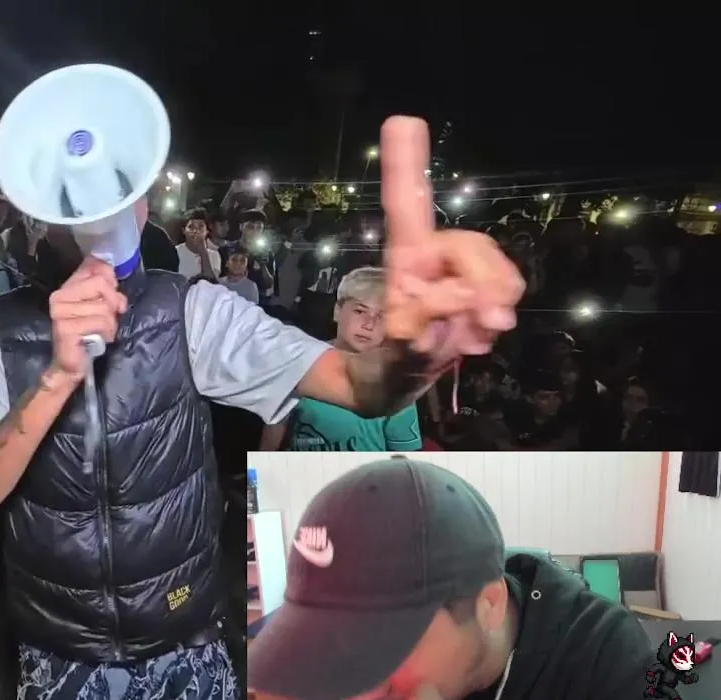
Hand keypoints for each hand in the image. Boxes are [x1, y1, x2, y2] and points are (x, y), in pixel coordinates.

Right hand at [48, 256, 127, 378]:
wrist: (71, 365)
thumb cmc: (87, 334)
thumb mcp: (99, 306)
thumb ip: (105, 288)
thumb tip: (111, 272)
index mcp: (66, 287)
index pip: (93, 267)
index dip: (109, 279)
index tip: (111, 296)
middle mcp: (59, 296)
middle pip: (100, 283)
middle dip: (112, 302)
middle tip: (109, 317)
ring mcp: (60, 312)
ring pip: (103, 306)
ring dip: (110, 323)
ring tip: (102, 332)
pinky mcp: (66, 327)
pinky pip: (100, 322)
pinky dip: (107, 332)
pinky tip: (100, 339)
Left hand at [380, 117, 523, 356]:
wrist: (396, 383)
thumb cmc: (387, 359)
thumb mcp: (396, 350)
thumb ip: (425, 324)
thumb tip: (465, 302)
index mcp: (403, 260)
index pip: (404, 206)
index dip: (404, 165)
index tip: (401, 122)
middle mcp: (431, 257)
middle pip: (471, 246)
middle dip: (484, 284)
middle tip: (488, 327)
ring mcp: (458, 274)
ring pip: (496, 273)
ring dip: (491, 307)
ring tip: (468, 338)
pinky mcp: (480, 292)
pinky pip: (506, 294)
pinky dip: (495, 320)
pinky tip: (475, 337)